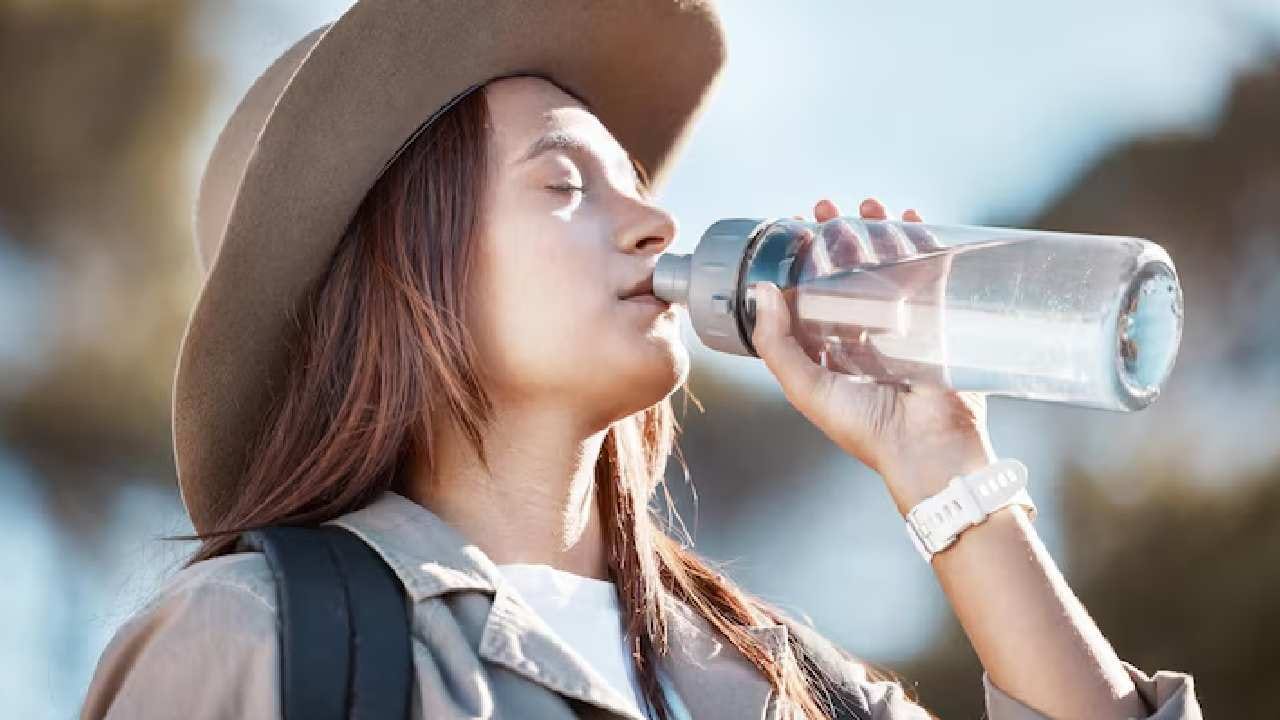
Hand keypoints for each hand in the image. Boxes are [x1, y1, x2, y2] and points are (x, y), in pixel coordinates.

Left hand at [750, 197, 998, 514]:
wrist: (929, 449)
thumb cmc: (864, 427)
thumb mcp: (805, 387)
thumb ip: (776, 344)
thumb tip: (760, 291)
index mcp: (834, 349)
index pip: (816, 293)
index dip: (804, 262)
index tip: (795, 230)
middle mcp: (868, 333)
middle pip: (852, 271)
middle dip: (841, 237)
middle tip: (827, 209)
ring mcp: (906, 324)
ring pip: (890, 264)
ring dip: (880, 230)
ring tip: (867, 205)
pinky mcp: (940, 319)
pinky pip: (930, 271)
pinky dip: (923, 241)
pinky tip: (912, 217)